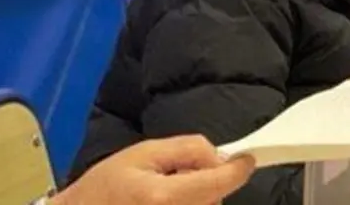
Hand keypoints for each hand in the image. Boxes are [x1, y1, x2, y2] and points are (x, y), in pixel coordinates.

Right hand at [55, 136, 254, 204]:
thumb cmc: (102, 188)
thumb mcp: (143, 153)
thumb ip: (189, 149)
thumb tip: (222, 158)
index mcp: (164, 197)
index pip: (222, 182)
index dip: (238, 169)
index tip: (246, 160)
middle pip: (216, 198)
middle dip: (206, 183)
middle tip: (174, 178)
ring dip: (196, 199)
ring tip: (161, 195)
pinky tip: (162, 203)